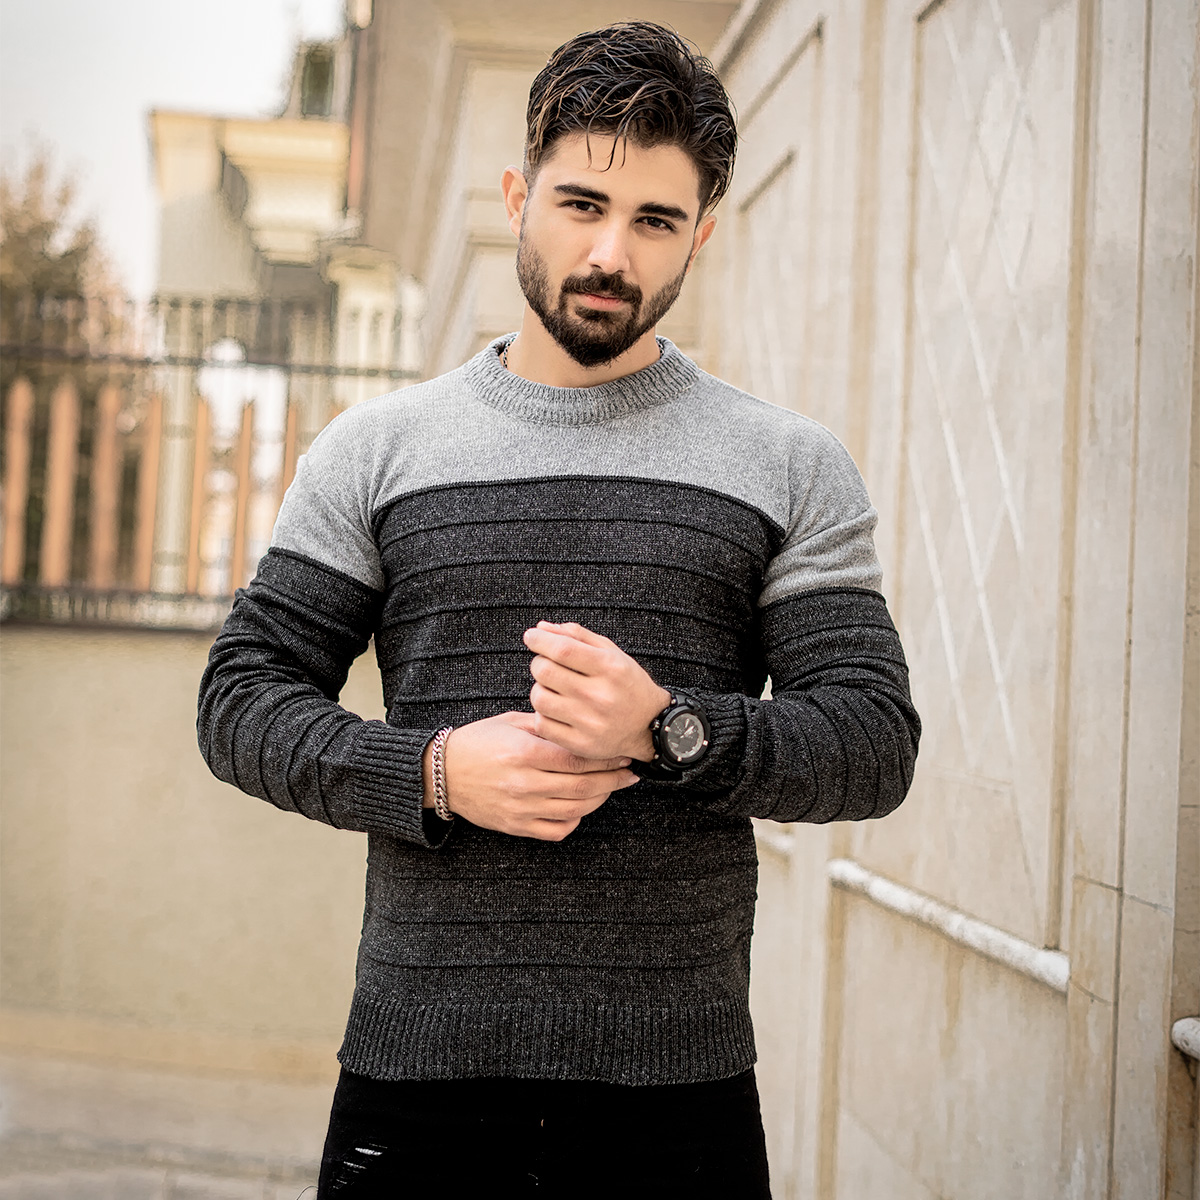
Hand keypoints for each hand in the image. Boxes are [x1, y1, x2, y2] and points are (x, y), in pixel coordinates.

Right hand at [422, 711, 637, 840]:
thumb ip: (547, 724)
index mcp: (524, 752)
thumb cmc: (478, 742)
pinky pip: (556, 830)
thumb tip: (583, 723)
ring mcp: (520, 808)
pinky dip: (575, 819)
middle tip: (630, 773)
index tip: (623, 753)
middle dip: (613, 780)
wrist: (441, 773)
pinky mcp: (515, 826)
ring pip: (575, 809)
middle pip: (582, 786)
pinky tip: (581, 805)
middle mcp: (524, 783)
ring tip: (611, 787)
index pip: (577, 758)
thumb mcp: (511, 722)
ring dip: (600, 798)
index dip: (606, 757)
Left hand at [522, 621, 669, 760]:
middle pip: (545, 672)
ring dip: (539, 689)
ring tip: (553, 688)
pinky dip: (542, 713)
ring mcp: (590, 723)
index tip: (531, 636)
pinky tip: (556, 709)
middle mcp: (601, 696)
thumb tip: (541, 628)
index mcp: (610, 668)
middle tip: (547, 665)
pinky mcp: (581, 744)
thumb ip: (578, 636)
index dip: (540, 640)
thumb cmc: (628, 684)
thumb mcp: (612, 653)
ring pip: (540, 698)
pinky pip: (543, 724)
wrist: (651, 726)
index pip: (563, 649)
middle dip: (539, 663)